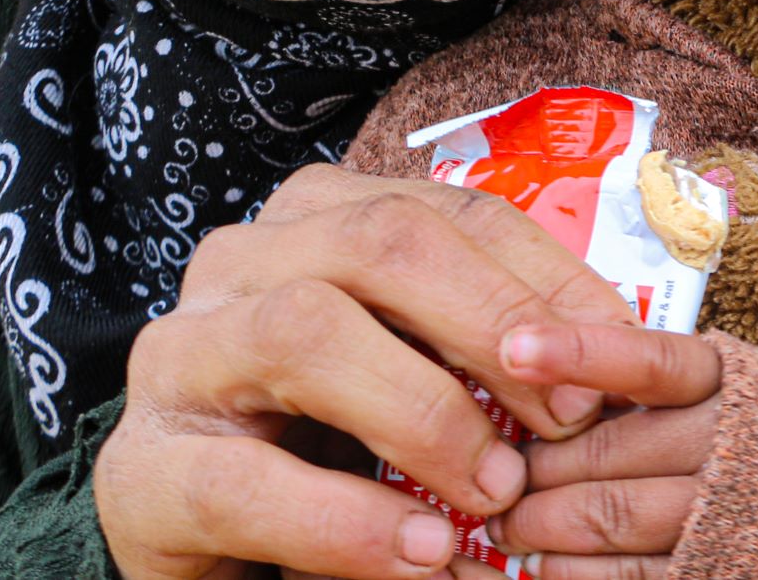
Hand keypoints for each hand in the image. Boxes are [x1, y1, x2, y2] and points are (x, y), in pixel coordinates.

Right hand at [93, 164, 641, 579]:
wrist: (209, 545)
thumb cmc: (335, 444)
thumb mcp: (419, 373)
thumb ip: (489, 349)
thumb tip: (616, 348)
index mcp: (320, 220)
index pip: (455, 213)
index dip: (545, 279)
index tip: (613, 354)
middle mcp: (242, 262)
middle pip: (381, 245)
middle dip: (491, 324)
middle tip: (565, 418)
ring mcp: (180, 356)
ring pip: (304, 330)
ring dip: (422, 414)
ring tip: (494, 491)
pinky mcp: (142, 469)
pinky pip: (245, 480)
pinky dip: (347, 522)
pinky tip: (420, 556)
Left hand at [484, 324, 725, 579]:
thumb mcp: (737, 382)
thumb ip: (655, 384)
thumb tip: (550, 381)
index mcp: (731, 383)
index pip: (648, 362)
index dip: (577, 354)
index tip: (511, 346)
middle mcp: (732, 444)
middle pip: (608, 450)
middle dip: (537, 467)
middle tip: (499, 474)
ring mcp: (728, 516)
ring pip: (610, 518)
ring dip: (543, 526)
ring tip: (508, 526)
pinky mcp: (720, 570)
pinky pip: (635, 577)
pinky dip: (577, 575)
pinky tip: (546, 568)